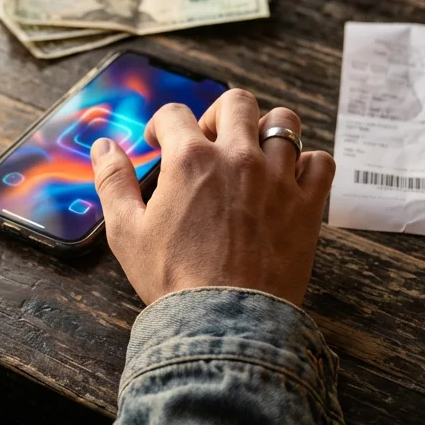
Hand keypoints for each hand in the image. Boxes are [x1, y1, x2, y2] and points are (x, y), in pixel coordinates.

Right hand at [90, 89, 334, 305]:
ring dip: (266, 129)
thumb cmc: (173, 279)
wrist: (224, 321)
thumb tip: (103, 147)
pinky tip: (290, 179)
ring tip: (254, 151)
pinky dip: (307, 164)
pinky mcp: (307, 205)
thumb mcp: (125, 231)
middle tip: (209, 140)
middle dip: (218, 114)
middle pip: (236, 102)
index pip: (176, 114)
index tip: (161, 141)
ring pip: (285, 122)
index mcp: (190, 160)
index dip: (163, 125)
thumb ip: (112, 181)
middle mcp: (237, 157)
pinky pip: (321, 162)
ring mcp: (278, 178)